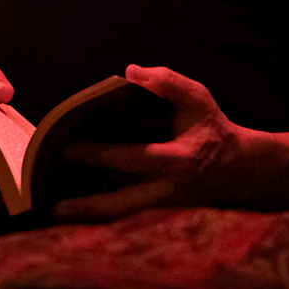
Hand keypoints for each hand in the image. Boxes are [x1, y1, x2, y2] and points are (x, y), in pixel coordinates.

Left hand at [51, 64, 288, 221]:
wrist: (237, 170)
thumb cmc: (212, 129)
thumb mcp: (198, 99)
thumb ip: (167, 83)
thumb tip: (130, 72)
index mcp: (177, 161)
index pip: (132, 158)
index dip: (99, 155)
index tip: (67, 148)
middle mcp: (165, 189)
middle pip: (120, 206)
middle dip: (85, 208)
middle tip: (52, 204)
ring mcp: (158, 204)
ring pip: (118, 216)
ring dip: (86, 216)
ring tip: (52, 211)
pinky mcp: (153, 209)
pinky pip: (121, 213)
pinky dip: (96, 212)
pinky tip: (70, 207)